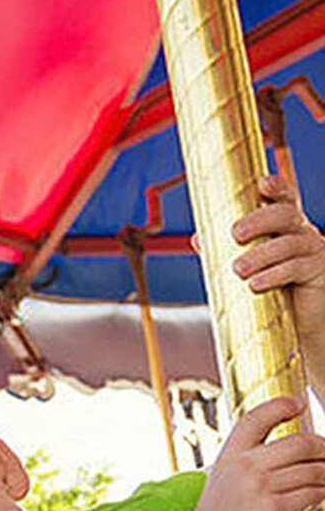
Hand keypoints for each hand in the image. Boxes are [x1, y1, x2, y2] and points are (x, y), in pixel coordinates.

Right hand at [187, 395, 324, 510]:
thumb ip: (249, 468)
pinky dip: (323, 495)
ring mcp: (257, 486)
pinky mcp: (274, 507)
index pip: (254, 419)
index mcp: (227, 459)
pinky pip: (315, 493)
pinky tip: (320, 499)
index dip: (277, 407)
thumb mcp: (223, 489)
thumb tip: (294, 456)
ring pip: (314, 470)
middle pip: (300, 443)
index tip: (296, 403)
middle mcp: (242, 467)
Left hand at [232, 174, 324, 342]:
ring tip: (238, 270)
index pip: (284, 200)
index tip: (262, 183)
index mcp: (285, 228)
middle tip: (235, 234)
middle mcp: (303, 234)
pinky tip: (255, 284)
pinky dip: (273, 275)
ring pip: (290, 243)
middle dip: (259, 220)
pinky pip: (298, 268)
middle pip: (286, 214)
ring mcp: (314, 252)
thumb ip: (224, 253)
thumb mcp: (246, 269)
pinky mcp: (319, 273)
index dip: (277, 188)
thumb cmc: (271, 294)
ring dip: (261, 254)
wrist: (297, 327)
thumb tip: (198, 238)